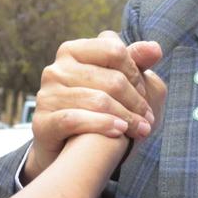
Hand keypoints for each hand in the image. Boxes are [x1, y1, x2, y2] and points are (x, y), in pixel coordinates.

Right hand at [22, 32, 167, 183]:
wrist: (65, 149)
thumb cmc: (95, 109)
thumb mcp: (116, 82)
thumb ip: (134, 62)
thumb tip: (155, 48)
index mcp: (72, 51)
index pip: (114, 50)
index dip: (135, 72)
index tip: (144, 92)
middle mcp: (55, 69)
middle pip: (111, 79)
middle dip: (136, 101)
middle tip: (149, 119)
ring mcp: (47, 95)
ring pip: (98, 101)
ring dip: (127, 118)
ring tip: (142, 130)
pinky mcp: (42, 122)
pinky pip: (76, 119)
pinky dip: (102, 125)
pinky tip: (120, 132)